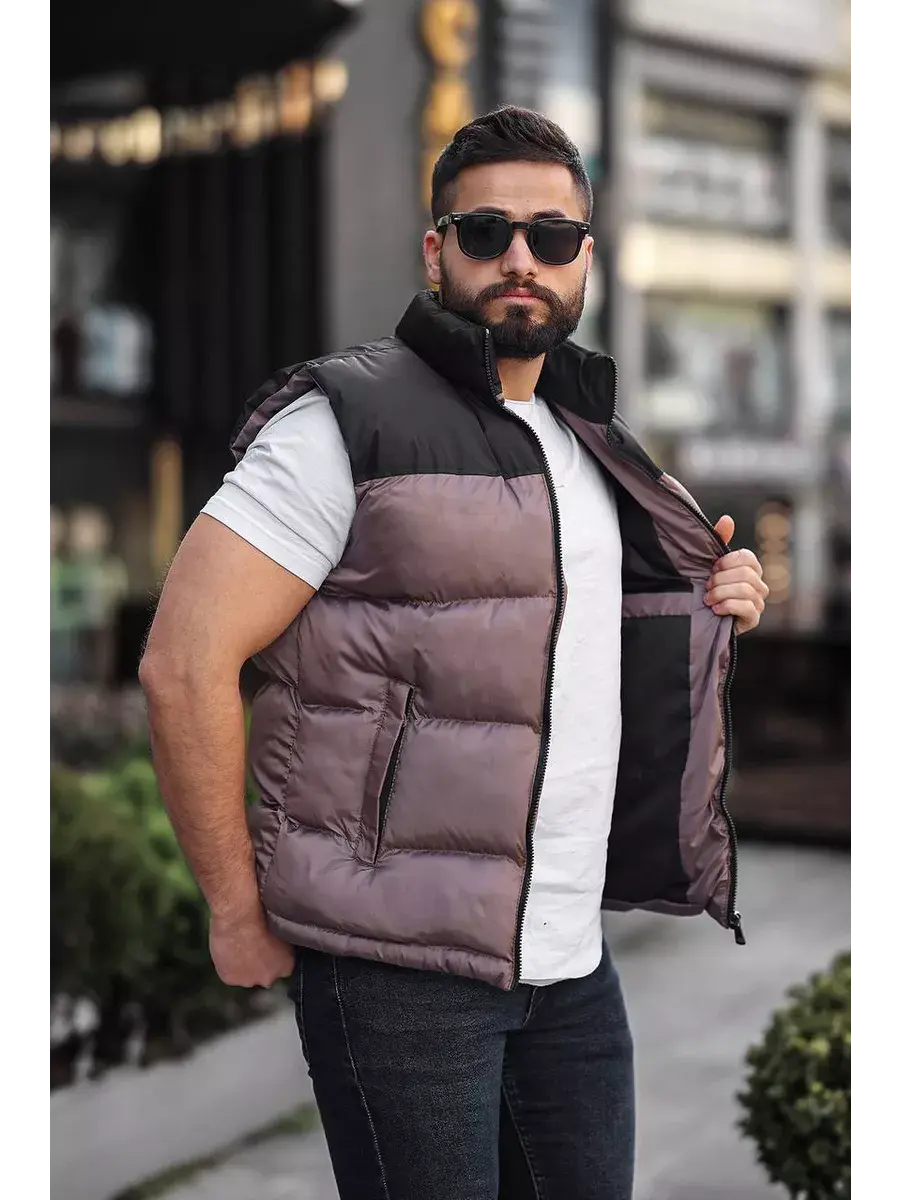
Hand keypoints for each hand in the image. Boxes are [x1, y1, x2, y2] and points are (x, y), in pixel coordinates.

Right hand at [209, 903, 294, 987]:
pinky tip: (228, 951)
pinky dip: (228, 965)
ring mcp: (249, 981)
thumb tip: (278, 945)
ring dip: (243, 967)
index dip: (274, 959)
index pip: (282, 969)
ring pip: (246, 976)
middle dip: (260, 965)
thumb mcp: (281, 931)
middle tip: (253, 948)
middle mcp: (269, 978)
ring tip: (238, 948)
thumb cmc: (263, 916)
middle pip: (265, 975)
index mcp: (286, 967)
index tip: (268, 949)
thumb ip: (280, 946)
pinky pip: (229, 974)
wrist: (239, 919)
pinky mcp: (230, 979)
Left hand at [705, 515, 768, 634]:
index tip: (712, 568)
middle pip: (746, 574)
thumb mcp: (710, 565)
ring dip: (721, 594)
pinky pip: (746, 607)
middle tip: (706, 587)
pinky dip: (727, 606)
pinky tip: (715, 610)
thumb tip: (727, 519)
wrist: (701, 621)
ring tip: (707, 600)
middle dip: (721, 580)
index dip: (728, 562)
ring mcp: (758, 603)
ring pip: (745, 590)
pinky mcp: (754, 619)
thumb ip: (718, 541)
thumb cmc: (708, 590)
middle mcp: (759, 585)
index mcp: (750, 569)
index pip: (747, 558)